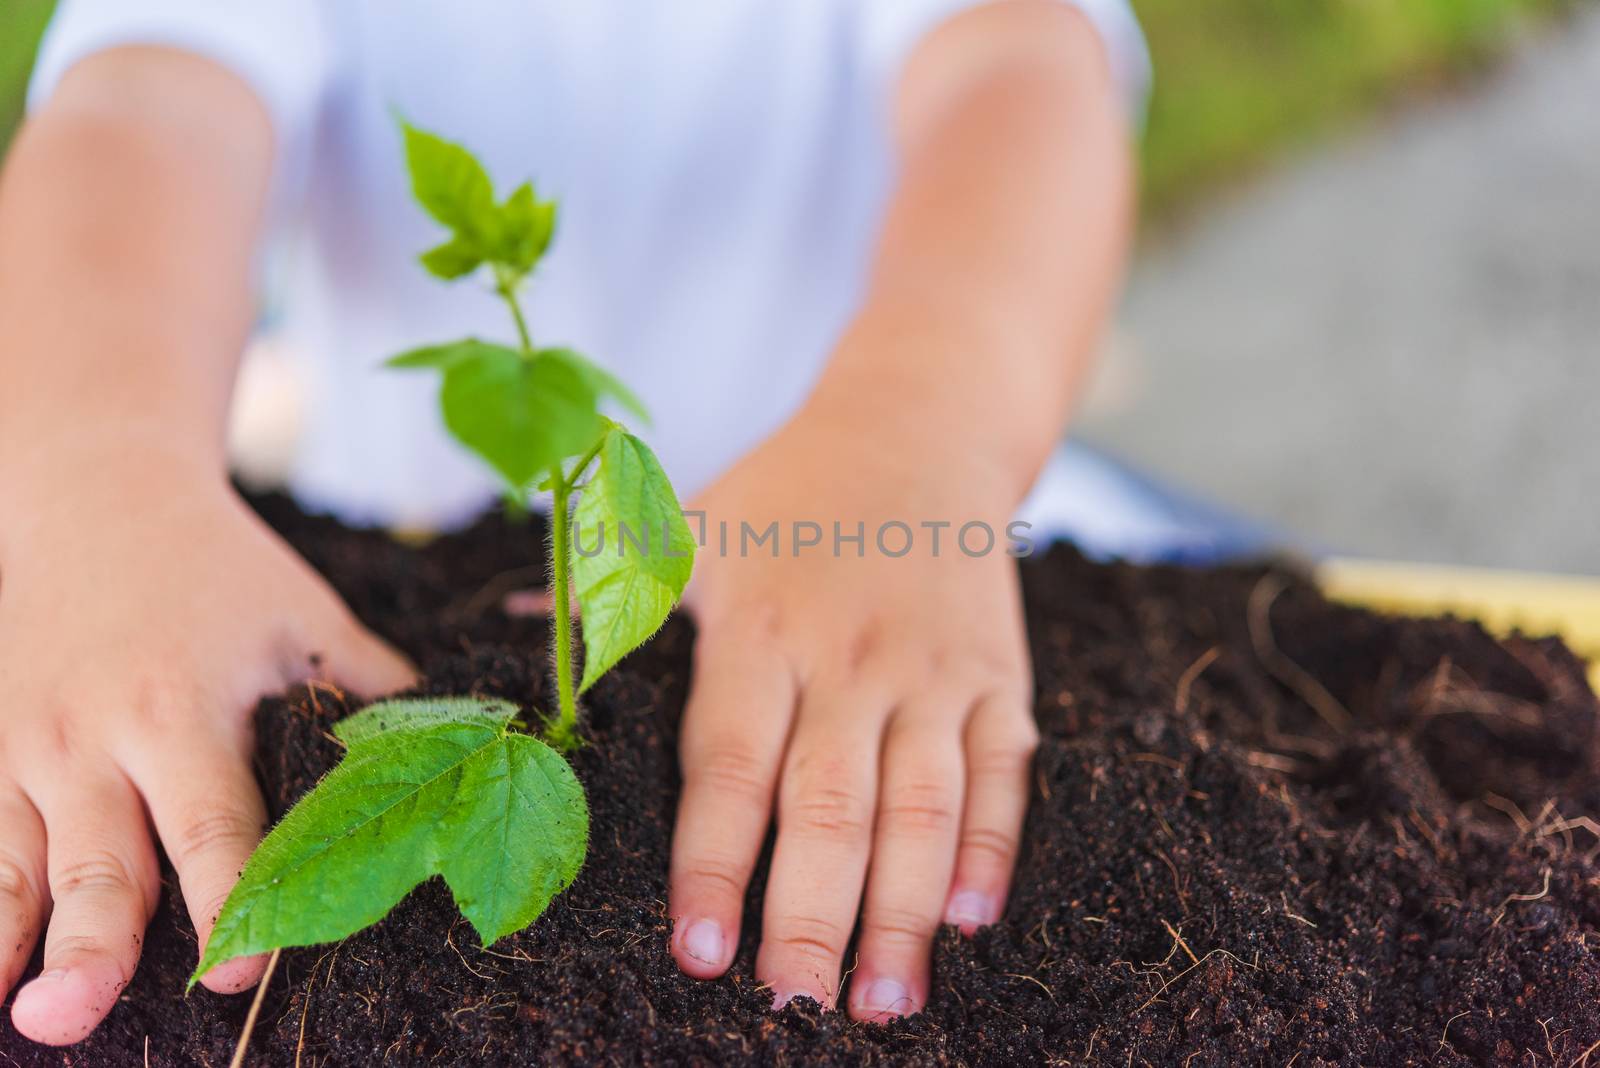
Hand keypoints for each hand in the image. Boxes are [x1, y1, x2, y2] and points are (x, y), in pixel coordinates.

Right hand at [0, 456, 413, 1045]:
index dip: (230, 896)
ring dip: (14, 949)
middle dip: (94, 947)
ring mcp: (27, 754)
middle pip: (101, 863)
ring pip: (19, 870)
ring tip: (24, 1024)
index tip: (244, 968)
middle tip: (78, 1019)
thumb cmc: (215, 564)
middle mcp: (95, 741)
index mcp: (181, 708)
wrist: (92, 494)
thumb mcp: (298, 612)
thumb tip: (463, 734)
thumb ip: (364, 684)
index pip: (213, 823)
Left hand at [665, 405, 1038, 1019]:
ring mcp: (933, 672)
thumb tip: (510, 622)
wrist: (921, 425)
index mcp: (761, 629)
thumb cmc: (789, 491)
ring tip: (883, 1005)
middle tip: (792, 1009)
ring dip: (905, 913)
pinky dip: (992, 848)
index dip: (715, 864)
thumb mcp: (694, 520)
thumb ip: (616, 583)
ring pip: (923, 806)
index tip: (698, 953)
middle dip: (812, 919)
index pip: (731, 766)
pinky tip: (972, 922)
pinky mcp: (999, 678)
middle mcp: (850, 659)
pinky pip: (1003, 773)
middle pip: (830, 807)